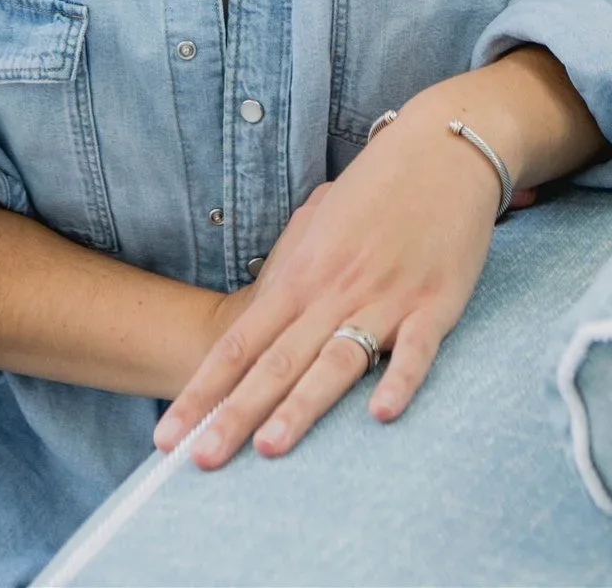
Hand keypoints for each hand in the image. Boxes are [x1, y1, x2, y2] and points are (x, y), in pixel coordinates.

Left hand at [152, 104, 507, 469]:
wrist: (441, 149)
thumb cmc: (376, 188)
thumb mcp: (319, 221)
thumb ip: (290, 268)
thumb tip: (263, 307)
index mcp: (300, 274)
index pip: (240, 343)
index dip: (203, 391)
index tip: (170, 435)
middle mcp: (333, 290)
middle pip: (276, 363)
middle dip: (234, 414)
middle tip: (197, 461)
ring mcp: (384, 297)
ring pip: (336, 361)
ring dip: (302, 406)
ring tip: (270, 447)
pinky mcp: (436, 303)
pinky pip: (416, 350)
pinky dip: (399, 382)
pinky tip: (381, 414)